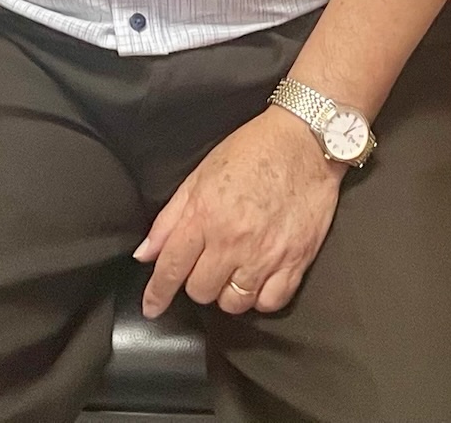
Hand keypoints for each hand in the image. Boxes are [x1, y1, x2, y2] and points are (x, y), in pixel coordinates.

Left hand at [133, 109, 343, 318]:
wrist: (305, 142)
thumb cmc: (253, 151)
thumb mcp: (200, 175)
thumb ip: (170, 218)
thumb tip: (145, 253)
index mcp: (205, 216)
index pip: (171, 268)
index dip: (157, 293)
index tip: (152, 308)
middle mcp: (233, 240)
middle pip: (201, 290)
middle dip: (197, 282)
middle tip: (206, 265)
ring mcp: (266, 254)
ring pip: (234, 303)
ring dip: (227, 293)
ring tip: (232, 273)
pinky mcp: (296, 261)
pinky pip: (270, 303)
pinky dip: (260, 298)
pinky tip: (257, 281)